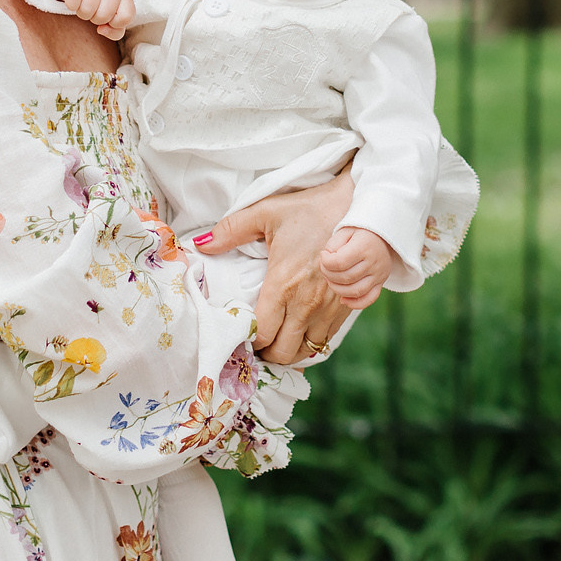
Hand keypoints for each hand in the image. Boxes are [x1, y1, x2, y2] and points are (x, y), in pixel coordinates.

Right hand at [37, 0, 134, 38]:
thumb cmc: (102, 3)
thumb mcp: (114, 18)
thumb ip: (115, 32)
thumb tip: (101, 30)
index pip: (126, 17)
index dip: (115, 24)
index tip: (110, 18)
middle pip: (103, 16)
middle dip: (95, 19)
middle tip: (94, 9)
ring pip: (87, 10)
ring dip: (83, 13)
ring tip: (85, 4)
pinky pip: (72, 2)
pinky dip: (71, 5)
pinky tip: (75, 0)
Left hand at [199, 171, 355, 363]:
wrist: (360, 207)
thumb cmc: (310, 208)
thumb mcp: (266, 211)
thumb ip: (231, 230)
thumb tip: (201, 245)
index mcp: (283, 284)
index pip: (262, 333)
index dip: (248, 340)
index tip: (241, 334)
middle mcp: (307, 303)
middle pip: (283, 352)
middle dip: (267, 353)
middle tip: (256, 343)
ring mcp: (330, 308)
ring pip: (307, 351)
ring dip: (290, 352)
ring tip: (277, 342)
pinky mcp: (346, 307)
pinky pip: (326, 340)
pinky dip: (310, 343)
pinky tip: (299, 333)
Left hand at [318, 227, 396, 309]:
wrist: (384, 235)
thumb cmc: (360, 232)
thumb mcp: (345, 231)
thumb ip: (333, 245)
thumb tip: (325, 262)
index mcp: (364, 246)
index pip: (339, 262)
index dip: (325, 262)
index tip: (323, 255)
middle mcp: (374, 262)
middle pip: (346, 278)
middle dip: (328, 275)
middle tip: (325, 267)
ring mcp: (379, 274)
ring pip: (355, 291)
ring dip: (337, 289)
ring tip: (331, 280)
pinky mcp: (381, 283)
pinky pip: (369, 299)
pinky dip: (355, 303)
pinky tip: (343, 300)